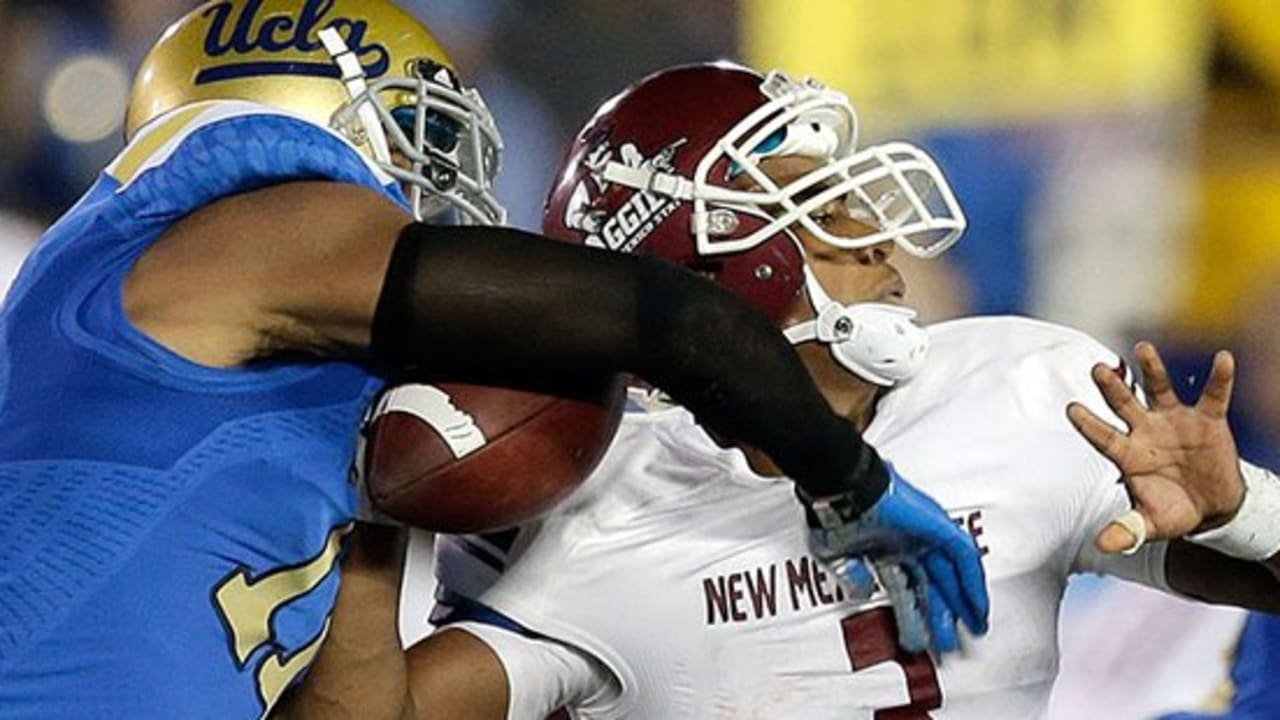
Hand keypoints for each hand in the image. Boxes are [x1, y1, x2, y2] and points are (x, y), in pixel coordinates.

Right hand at [805, 466, 989, 653]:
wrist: (842, 487)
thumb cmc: (834, 514)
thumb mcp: (837, 556)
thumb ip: (852, 575)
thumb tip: (863, 591)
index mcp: (886, 550)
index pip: (907, 589)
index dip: (914, 616)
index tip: (919, 640)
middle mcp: (909, 544)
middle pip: (935, 586)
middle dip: (944, 616)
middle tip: (951, 643)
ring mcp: (925, 534)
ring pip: (955, 573)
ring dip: (967, 602)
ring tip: (976, 627)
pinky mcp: (938, 526)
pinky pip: (964, 555)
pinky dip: (973, 581)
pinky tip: (978, 602)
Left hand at [1066, 342, 1244, 553]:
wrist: (1212, 507)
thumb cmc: (1173, 511)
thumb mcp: (1150, 523)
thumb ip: (1126, 530)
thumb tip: (1102, 545)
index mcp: (1128, 454)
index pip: (1102, 436)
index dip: (1088, 424)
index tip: (1070, 408)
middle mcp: (1146, 430)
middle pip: (1124, 404)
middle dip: (1110, 387)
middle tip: (1097, 368)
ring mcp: (1175, 421)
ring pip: (1159, 389)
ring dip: (1151, 369)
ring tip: (1142, 348)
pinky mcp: (1208, 419)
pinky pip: (1214, 394)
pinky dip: (1220, 377)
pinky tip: (1223, 358)